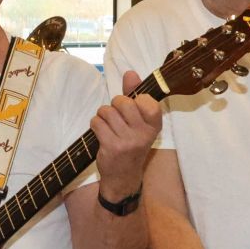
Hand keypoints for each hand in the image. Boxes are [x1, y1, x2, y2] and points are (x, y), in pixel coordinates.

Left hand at [97, 73, 164, 199]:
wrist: (123, 176)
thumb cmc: (131, 143)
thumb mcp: (138, 122)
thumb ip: (135, 95)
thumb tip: (130, 73)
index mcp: (154, 125)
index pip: (147, 100)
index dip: (136, 99)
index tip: (134, 109)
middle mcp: (144, 133)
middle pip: (123, 102)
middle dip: (114, 105)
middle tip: (116, 117)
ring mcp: (128, 140)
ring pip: (107, 111)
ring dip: (103, 116)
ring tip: (108, 126)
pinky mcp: (111, 146)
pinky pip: (97, 122)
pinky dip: (95, 124)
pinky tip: (101, 133)